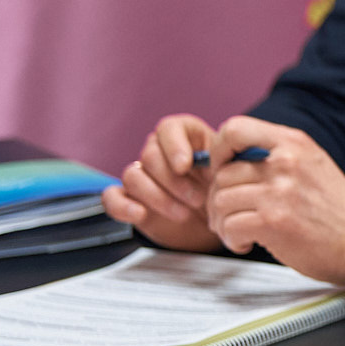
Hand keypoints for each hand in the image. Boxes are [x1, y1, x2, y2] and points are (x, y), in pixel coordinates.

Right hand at [101, 114, 220, 250]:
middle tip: (198, 199)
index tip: (186, 166)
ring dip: (158, 197)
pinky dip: (123, 206)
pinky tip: (141, 214)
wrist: (216, 217)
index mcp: (185, 137)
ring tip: (185, 214)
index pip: (169, 128)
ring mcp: (142, 175)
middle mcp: (159, 151)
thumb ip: (226, 161)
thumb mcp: (232, 172)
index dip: (174, 145)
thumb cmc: (225, 187)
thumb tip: (221, 161)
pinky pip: (112, 197)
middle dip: (174, 180)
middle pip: (150, 155)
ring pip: (133, 176)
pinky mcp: (130, 199)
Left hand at [201, 117, 344, 285]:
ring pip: (221, 201)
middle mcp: (285, 162)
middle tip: (228, 214)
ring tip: (237, 231)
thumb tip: (228, 160)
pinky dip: (232, 239)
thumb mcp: (311, 164)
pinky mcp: (273, 222)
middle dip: (218, 198)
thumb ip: (275, 155)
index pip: (235, 128)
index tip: (222, 171)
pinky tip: (246, 243)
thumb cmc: (334, 207)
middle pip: (222, 174)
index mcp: (293, 143)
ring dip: (222, 222)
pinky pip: (230, 227)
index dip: (218, 151)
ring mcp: (279, 192)